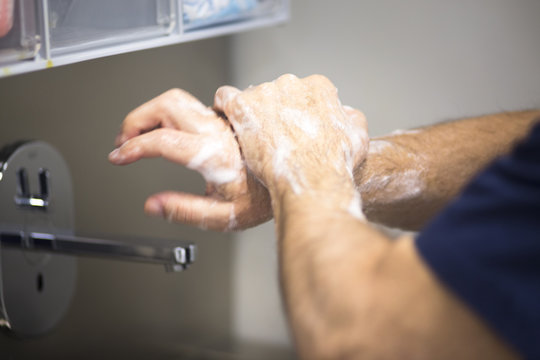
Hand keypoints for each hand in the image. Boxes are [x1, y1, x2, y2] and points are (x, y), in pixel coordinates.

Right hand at [109, 89, 271, 230]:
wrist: (298, 182)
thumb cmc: (266, 200)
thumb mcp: (222, 217)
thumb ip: (183, 211)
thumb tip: (153, 205)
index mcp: (212, 155)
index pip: (161, 141)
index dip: (132, 147)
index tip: (119, 156)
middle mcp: (217, 131)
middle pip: (165, 105)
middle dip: (136, 119)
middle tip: (126, 139)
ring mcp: (225, 120)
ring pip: (180, 98)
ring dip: (154, 112)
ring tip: (145, 133)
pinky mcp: (232, 116)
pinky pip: (199, 103)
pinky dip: (177, 112)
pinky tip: (175, 130)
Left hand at [214, 74, 367, 199]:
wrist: (311, 179)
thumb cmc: (333, 163)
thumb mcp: (357, 139)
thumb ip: (352, 119)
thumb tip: (347, 113)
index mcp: (319, 87)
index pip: (301, 92)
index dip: (294, 112)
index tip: (290, 128)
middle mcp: (291, 83)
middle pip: (275, 93)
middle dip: (272, 112)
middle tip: (271, 138)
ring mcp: (265, 92)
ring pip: (250, 96)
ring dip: (250, 114)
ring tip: (251, 139)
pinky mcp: (243, 106)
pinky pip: (225, 97)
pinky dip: (225, 107)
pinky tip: (228, 122)